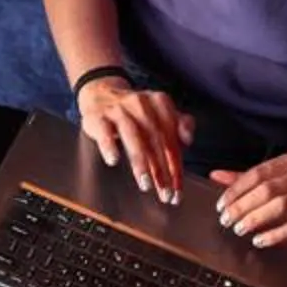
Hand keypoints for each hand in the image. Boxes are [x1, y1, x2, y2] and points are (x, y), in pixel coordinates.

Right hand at [79, 79, 195, 203]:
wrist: (101, 92)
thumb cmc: (135, 112)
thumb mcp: (160, 113)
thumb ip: (180, 124)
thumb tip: (188, 139)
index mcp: (159, 103)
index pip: (172, 138)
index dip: (176, 165)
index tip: (178, 190)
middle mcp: (141, 104)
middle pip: (155, 140)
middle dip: (162, 170)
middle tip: (165, 193)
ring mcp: (119, 110)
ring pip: (132, 136)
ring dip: (140, 162)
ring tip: (146, 184)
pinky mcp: (98, 117)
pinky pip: (104, 131)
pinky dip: (109, 145)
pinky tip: (114, 160)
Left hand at [210, 152, 286, 247]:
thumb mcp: (282, 173)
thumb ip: (249, 177)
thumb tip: (215, 176)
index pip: (257, 173)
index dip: (236, 190)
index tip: (221, 205)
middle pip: (267, 190)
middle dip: (242, 206)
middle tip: (227, 220)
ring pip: (280, 206)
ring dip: (256, 219)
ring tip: (240, 230)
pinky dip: (276, 235)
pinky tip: (261, 240)